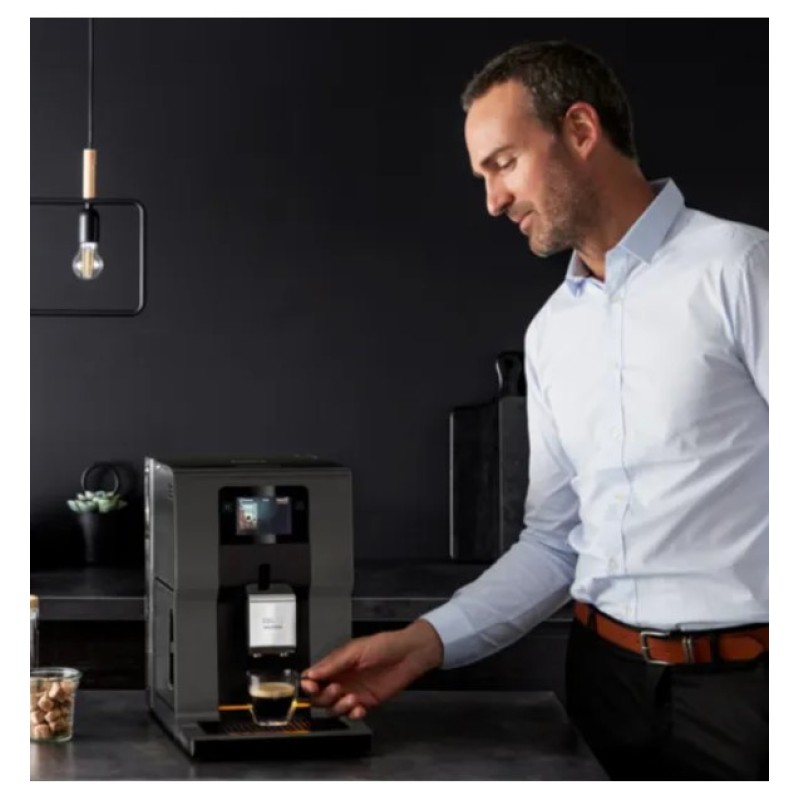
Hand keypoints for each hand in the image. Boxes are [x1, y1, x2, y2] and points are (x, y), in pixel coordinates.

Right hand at [300, 619, 443, 719]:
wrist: (408, 655)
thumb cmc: (384, 645)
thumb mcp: (355, 650)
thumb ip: (333, 663)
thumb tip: (311, 673)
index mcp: (336, 664)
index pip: (313, 678)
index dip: (308, 685)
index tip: (310, 687)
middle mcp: (342, 679)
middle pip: (319, 697)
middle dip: (323, 697)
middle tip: (337, 688)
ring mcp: (352, 692)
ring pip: (333, 709)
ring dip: (338, 707)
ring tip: (351, 699)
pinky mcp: (366, 703)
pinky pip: (352, 715)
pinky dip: (353, 715)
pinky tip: (360, 708)